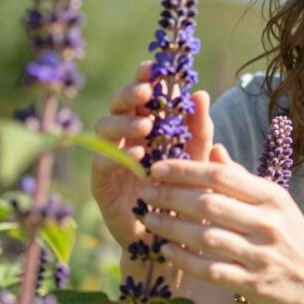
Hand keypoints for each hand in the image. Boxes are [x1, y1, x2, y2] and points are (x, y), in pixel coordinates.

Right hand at [90, 61, 215, 249]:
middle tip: (146, 93)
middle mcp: (126, 135)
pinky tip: (138, 156)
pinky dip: (118, 155)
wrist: (171, 236)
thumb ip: (199, 129)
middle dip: (130, 94)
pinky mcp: (102, 182)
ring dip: (124, 123)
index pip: (143, 95)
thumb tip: (201, 93)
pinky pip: (102, 161)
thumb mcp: (198, 158)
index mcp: (149, 123)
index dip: (144, 78)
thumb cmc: (185, 192)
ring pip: (103, 127)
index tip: (152, 67)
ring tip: (146, 127)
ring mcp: (111, 156)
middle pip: (118, 104)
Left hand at [137, 147, 303, 303]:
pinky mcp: (253, 283)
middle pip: (209, 204)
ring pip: (206, 237)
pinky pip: (210, 269)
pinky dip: (185, 259)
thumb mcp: (277, 203)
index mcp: (273, 198)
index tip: (157, 167)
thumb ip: (243, 178)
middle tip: (146, 191)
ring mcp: (261, 255)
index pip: (221, 176)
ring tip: (150, 219)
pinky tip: (166, 250)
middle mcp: (268, 224)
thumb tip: (214, 148)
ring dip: (172, 227)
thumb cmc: (292, 238)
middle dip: (171, 196)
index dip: (185, 170)